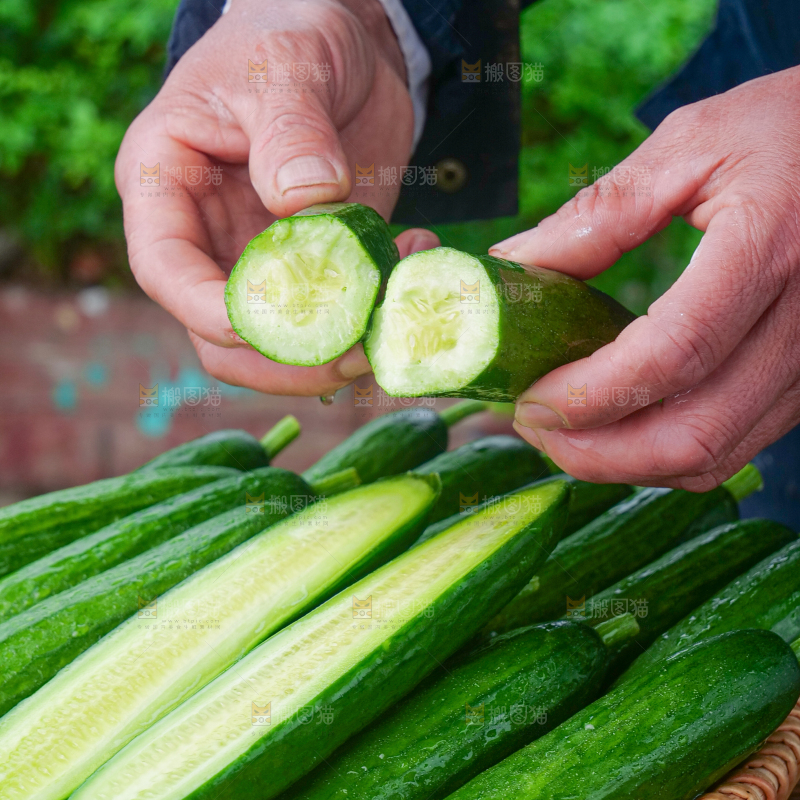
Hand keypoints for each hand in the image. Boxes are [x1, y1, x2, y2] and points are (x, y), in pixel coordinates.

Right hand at [116, 0, 436, 395]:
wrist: (344, 41)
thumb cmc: (288, 32)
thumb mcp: (284, 66)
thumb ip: (289, 130)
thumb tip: (304, 202)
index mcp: (169, 186)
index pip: (166, 270)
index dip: (206, 309)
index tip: (262, 322)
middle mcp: (209, 237)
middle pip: (223, 335)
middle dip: (288, 353)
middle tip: (359, 343)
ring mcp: (265, 259)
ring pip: (283, 342)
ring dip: (341, 347)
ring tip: (399, 307)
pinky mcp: (321, 265)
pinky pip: (340, 312)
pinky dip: (378, 308)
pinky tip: (417, 255)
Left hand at [490, 67, 799, 489]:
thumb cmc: (785, 131)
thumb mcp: (691, 145)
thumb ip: (601, 211)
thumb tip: (513, 263)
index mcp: (770, 248)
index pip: (674, 352)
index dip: (592, 393)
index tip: (528, 399)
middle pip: (694, 431)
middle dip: (597, 452)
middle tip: (533, 426)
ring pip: (714, 455)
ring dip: (626, 463)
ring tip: (563, 433)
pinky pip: (734, 446)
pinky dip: (665, 455)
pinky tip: (619, 427)